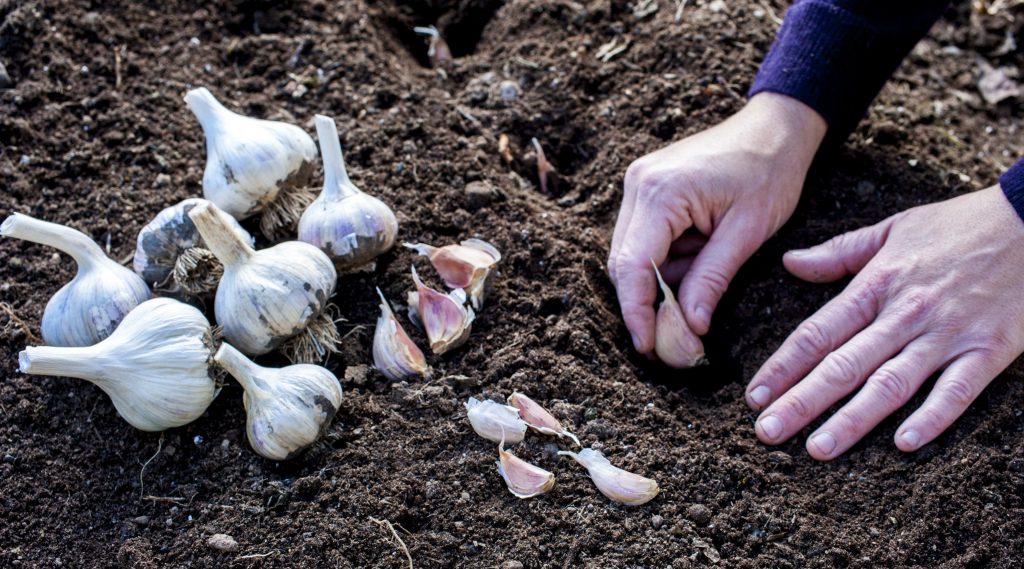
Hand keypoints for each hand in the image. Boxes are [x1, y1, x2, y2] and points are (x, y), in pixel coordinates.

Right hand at [607, 93, 826, 360]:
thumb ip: (712, 279)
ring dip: (660, 282)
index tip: (649, 347)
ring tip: (700, 289)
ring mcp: (639, 185)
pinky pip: (644, 240)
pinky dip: (666, 263)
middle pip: (624, 263)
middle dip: (647, 304)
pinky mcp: (648, 190)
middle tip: (674, 340)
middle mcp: (638, 185)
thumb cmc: (770, 172)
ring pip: (632, 255)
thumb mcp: (748, 232)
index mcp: (661, 193)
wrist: (775, 128)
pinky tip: (696, 263)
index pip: (633, 266)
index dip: (637, 312)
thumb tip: (691, 328)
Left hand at [747, 185, 1023, 459]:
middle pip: (843, 365)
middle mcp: (905, 313)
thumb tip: (789, 263)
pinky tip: (903, 443)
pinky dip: (932, 417)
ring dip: (852, 419)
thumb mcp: (893, 228)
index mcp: (877, 285)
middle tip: (766, 433)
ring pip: (891, 383)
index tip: (754, 396)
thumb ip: (839, 252)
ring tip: (818, 449)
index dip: (783, 366)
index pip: (817, 333)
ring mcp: (947, 334)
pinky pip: (957, 390)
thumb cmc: (958, 226)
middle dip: (801, 402)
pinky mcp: (989, 350)